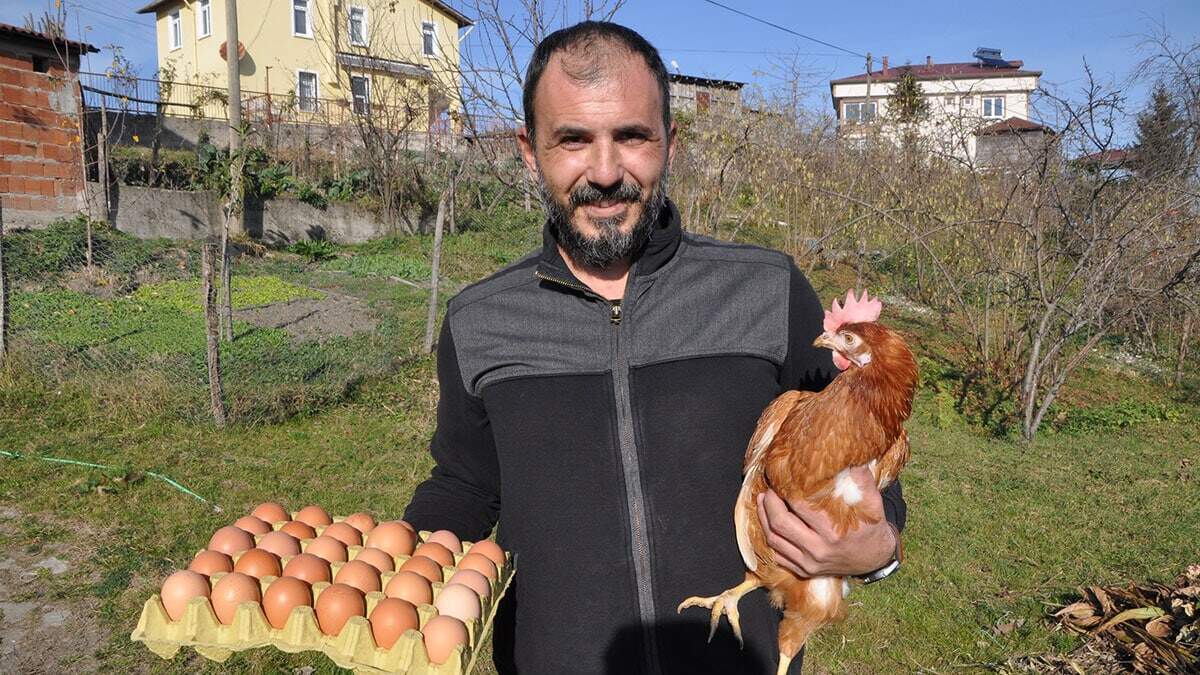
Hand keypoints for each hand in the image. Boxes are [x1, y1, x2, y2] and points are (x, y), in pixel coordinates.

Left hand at [756, 466, 896, 577]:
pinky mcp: (804, 571)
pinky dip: (770, 537)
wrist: (874, 559)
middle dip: (769, 503)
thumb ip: (860, 479)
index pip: (799, 507)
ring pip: (774, 540)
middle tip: (768, 488)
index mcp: (834, 532)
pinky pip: (777, 555)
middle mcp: (819, 550)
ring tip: (762, 500)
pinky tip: (768, 522)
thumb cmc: (871, 526)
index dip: (785, 491)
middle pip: (780, 524)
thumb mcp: (872, 502)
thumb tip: (848, 456)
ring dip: (764, 518)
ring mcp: (810, 563)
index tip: (781, 478)